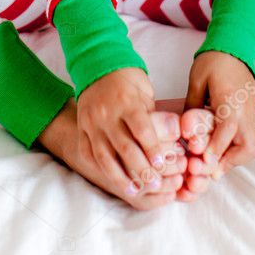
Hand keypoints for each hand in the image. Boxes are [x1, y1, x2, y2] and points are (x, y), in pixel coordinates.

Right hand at [76, 67, 172, 197]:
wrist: (98, 65)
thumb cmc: (128, 79)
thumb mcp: (144, 89)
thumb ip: (153, 113)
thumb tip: (172, 136)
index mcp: (126, 101)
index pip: (141, 130)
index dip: (153, 150)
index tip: (162, 165)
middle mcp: (107, 114)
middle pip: (124, 148)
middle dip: (141, 169)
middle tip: (154, 183)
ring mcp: (91, 123)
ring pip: (104, 156)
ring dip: (120, 177)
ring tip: (134, 190)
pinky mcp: (82, 128)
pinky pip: (87, 153)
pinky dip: (99, 168)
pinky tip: (111, 179)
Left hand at [183, 51, 254, 179]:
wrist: (236, 47)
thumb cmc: (215, 61)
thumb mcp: (198, 79)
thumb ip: (192, 105)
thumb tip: (185, 130)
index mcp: (232, 100)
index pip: (228, 130)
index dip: (216, 149)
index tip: (204, 162)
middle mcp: (246, 111)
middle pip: (248, 146)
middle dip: (230, 162)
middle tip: (211, 168)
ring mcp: (252, 113)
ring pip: (252, 146)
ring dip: (236, 158)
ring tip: (216, 163)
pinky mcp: (252, 114)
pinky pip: (251, 139)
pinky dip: (239, 150)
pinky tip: (222, 151)